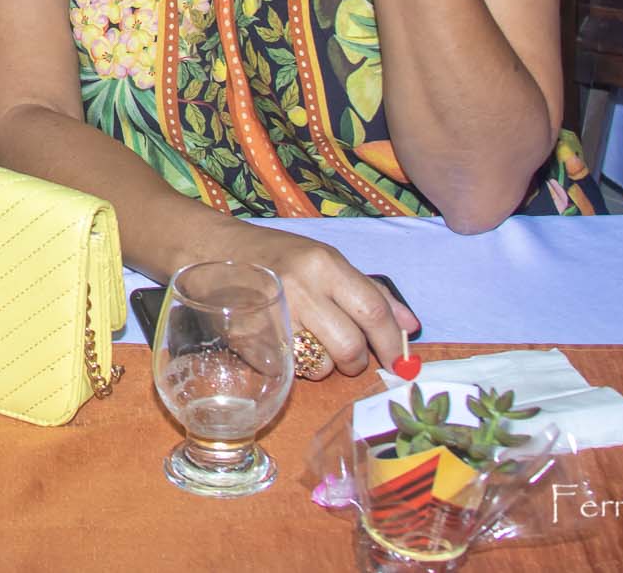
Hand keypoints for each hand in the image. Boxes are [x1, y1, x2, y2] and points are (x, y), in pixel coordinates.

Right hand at [233, 225, 417, 379]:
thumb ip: (369, 291)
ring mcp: (271, 315)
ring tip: (308, 344)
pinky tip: (282, 345)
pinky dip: (291, 367)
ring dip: (322, 365)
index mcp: (323, 264)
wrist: (211, 251)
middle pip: (349, 345)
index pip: (372, 310)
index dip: (392, 342)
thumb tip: (410, 326)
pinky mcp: (248, 340)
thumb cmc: (275, 256)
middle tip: (348, 358)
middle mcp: (300, 288)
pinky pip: (288, 371)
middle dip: (356, 362)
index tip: (400, 362)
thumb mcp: (324, 260)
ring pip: (319, 365)